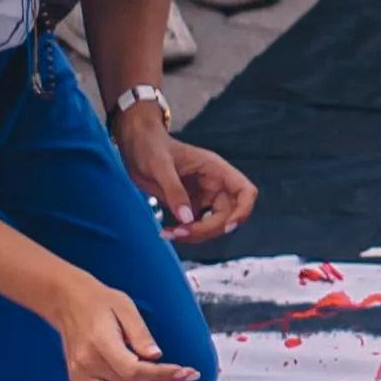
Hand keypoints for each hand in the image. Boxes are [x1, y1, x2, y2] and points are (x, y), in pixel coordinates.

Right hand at [43, 271, 197, 380]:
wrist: (67, 302)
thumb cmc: (100, 301)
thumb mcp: (124, 307)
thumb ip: (140, 334)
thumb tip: (156, 357)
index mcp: (100, 344)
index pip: (134, 369)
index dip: (162, 374)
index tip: (186, 372)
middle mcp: (87, 365)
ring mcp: (80, 376)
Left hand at [135, 136, 256, 243]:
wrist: (135, 146)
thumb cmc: (151, 146)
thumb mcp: (160, 166)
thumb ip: (174, 191)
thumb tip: (187, 219)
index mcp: (215, 169)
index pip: (245, 191)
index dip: (242, 211)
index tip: (227, 226)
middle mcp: (214, 184)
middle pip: (227, 215)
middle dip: (207, 229)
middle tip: (181, 232)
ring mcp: (203, 196)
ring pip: (212, 224)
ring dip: (195, 235)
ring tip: (169, 233)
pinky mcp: (189, 205)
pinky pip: (195, 225)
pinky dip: (185, 233)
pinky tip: (167, 232)